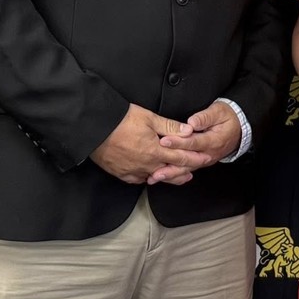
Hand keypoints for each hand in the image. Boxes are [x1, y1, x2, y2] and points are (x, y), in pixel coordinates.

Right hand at [90, 103, 209, 184]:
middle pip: (170, 171)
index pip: (181, 157)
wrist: (93, 129)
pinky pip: (138, 179)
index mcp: (155, 151)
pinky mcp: (121, 174)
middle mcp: (146, 165)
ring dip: (168, 176)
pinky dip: (148, 178)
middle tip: (194, 173)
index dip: (194, 159)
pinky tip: (151, 176)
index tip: (204, 159)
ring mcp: (133, 171)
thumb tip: (189, 131)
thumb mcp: (148, 118)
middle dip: (184, 172)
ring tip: (178, 177)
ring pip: (155, 177)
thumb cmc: (120, 120)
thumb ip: (170, 127)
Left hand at [150, 101, 241, 182]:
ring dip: (170, 174)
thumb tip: (191, 122)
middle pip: (187, 160)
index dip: (178, 142)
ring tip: (154, 177)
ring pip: (186, 169)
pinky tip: (163, 177)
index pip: (193, 142)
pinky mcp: (201, 162)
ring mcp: (205, 160)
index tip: (164, 140)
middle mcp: (208, 154)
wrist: (239, 129)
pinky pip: (187, 170)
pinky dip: (174, 175)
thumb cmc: (228, 118)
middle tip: (154, 165)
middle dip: (169, 164)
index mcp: (213, 141)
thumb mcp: (219, 112)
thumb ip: (204, 117)